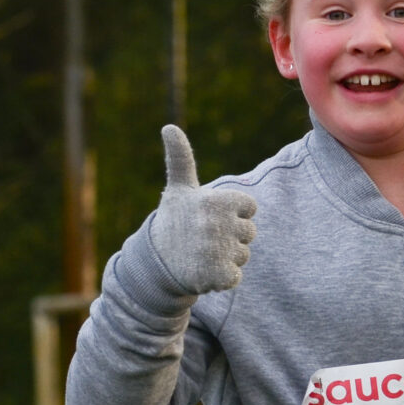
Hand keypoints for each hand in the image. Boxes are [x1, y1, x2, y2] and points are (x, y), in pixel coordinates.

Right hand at [146, 124, 256, 295]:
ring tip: (201, 255)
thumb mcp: (179, 189)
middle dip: (230, 238)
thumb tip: (168, 126)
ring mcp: (218, 251)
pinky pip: (235, 276)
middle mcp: (218, 224)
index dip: (232, 214)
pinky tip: (202, 271)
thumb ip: (180, 158)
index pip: (249, 208)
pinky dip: (222, 278)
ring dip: (226, 258)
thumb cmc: (172, 221)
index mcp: (217, 200)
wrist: (154, 264)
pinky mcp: (218, 275)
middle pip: (249, 233)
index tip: (208, 217)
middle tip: (203, 239)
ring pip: (243, 255)